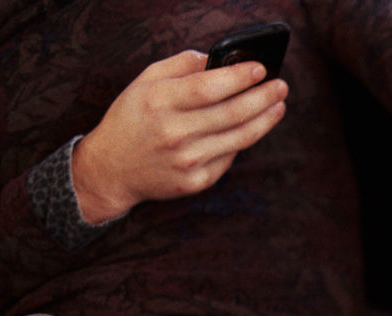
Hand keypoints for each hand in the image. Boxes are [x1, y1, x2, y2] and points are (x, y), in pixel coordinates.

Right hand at [71, 51, 288, 223]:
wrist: (111, 169)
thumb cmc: (131, 119)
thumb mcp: (144, 82)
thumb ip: (180, 65)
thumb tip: (218, 58)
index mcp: (159, 102)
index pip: (209, 87)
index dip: (239, 77)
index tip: (261, 68)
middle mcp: (174, 132)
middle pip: (232, 113)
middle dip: (263, 97)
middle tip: (280, 86)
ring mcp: (187, 160)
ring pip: (240, 138)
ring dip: (265, 120)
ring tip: (278, 105)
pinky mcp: (197, 181)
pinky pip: (230, 157)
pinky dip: (243, 140)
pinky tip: (253, 127)